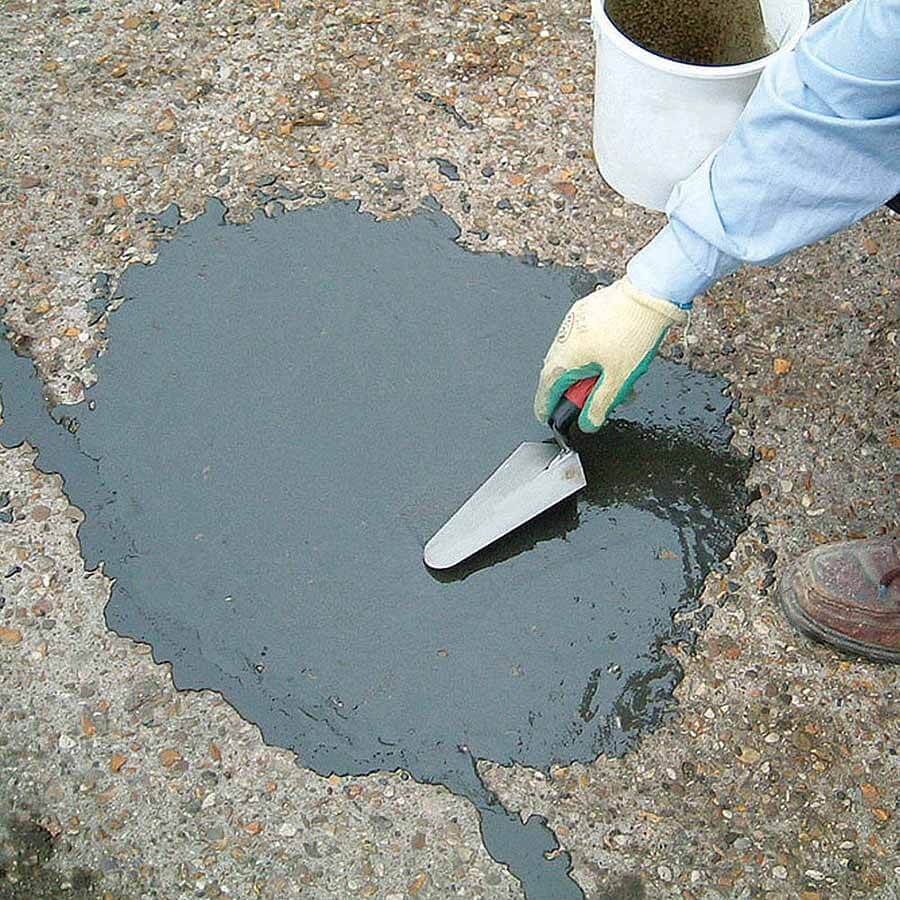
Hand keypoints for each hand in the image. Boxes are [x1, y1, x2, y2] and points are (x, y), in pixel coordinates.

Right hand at [534, 277, 686, 431]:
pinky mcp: (586, 311)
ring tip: (616, 378)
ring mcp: (573, 322)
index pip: (546, 389)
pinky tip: (615, 357)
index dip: (546, 406)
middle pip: (561, 373)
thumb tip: (588, 423)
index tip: (546, 416)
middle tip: (596, 399)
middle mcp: (563, 337)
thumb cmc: (635, 330)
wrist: (651, 291)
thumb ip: (601, 404)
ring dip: (589, 372)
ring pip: (574, 356)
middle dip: (577, 389)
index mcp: (566, 356)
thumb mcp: (619, 377)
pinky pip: (582, 339)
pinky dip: (593, 354)